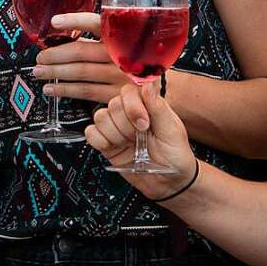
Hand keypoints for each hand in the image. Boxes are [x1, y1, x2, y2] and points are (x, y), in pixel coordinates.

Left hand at [33, 13, 125, 103]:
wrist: (157, 89)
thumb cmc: (134, 62)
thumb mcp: (123, 45)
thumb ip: (98, 41)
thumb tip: (65, 39)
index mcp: (121, 36)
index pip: (96, 23)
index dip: (74, 21)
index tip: (54, 22)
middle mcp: (120, 55)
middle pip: (81, 52)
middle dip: (55, 54)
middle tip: (40, 57)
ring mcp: (118, 76)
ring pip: (80, 72)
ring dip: (55, 72)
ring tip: (39, 72)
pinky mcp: (115, 95)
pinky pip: (84, 92)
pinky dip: (64, 90)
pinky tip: (51, 89)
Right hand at [85, 82, 196, 199]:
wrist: (169, 182)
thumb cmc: (175, 154)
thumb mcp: (172, 130)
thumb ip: (158, 106)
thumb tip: (149, 83)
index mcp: (147, 104)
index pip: (128, 91)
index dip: (133, 107)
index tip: (144, 124)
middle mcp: (129, 113)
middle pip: (113, 105)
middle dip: (126, 125)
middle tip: (140, 137)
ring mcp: (116, 128)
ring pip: (100, 117)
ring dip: (115, 134)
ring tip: (129, 144)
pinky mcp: (106, 143)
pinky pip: (91, 133)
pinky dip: (100, 140)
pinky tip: (114, 147)